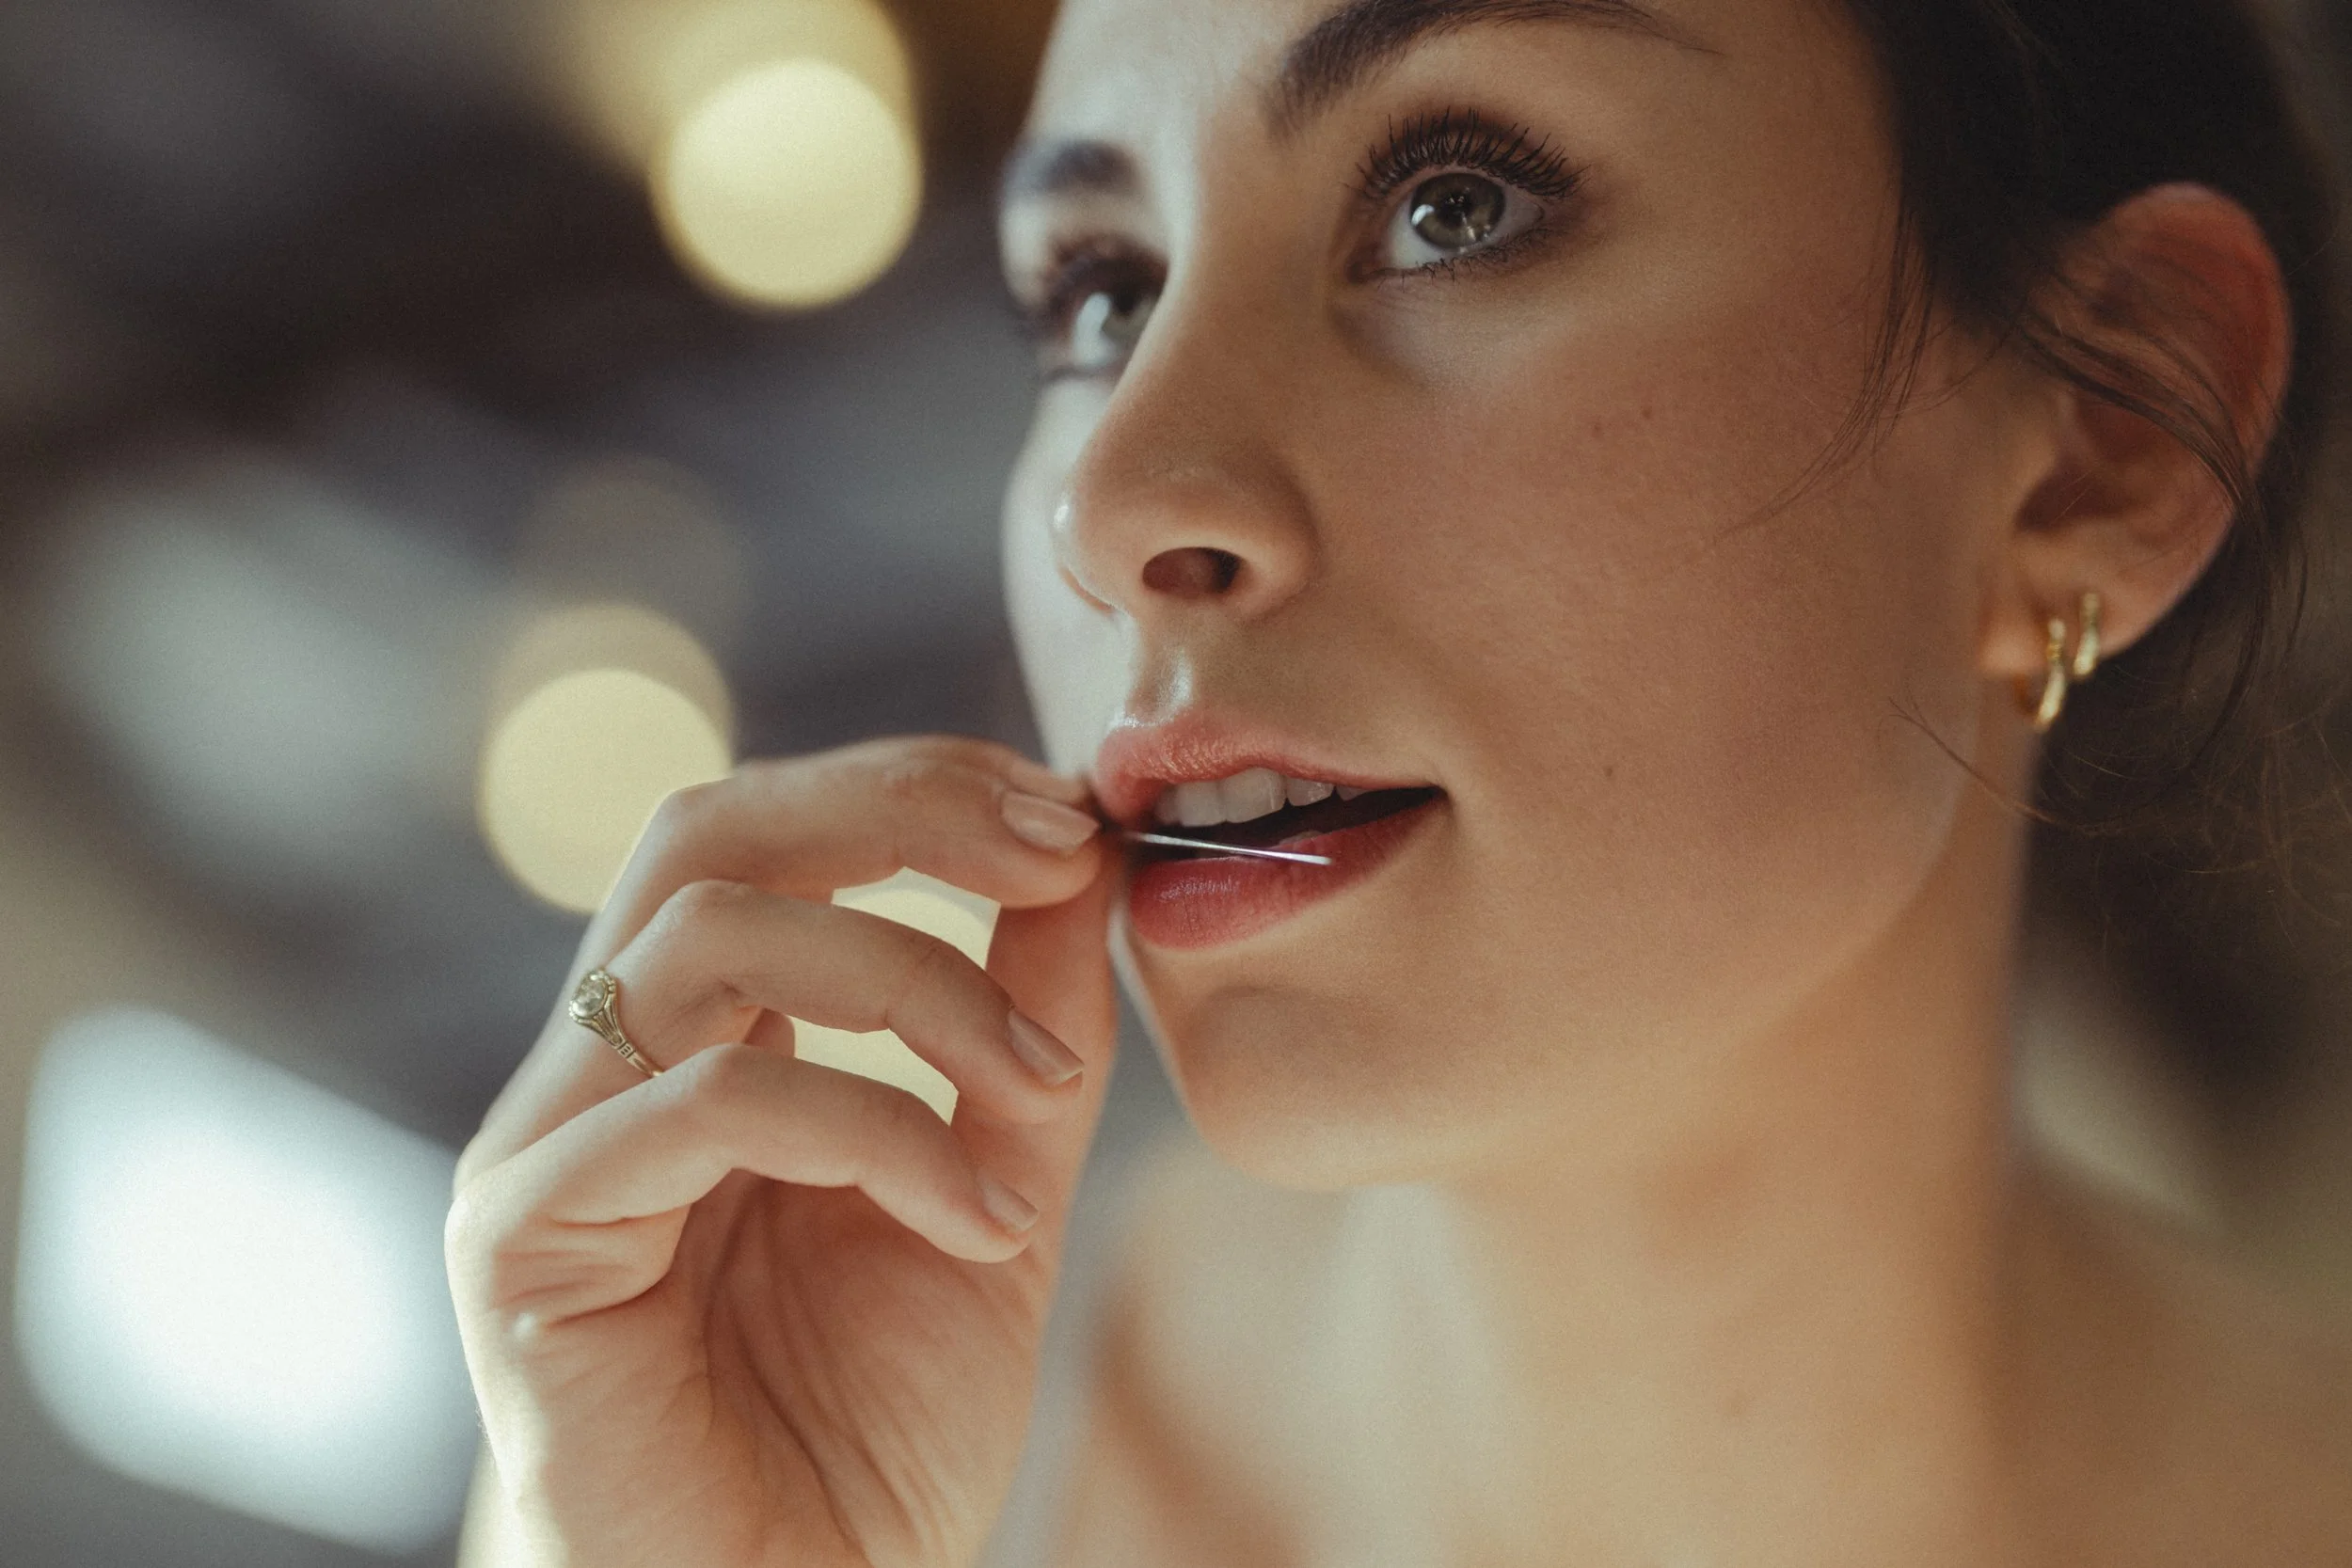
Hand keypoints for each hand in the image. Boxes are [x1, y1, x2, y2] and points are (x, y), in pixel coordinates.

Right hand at [445, 738, 1117, 1566]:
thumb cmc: (873, 1433)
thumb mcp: (993, 1191)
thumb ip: (1019, 1034)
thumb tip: (1079, 858)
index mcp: (697, 1046)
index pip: (770, 835)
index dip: (914, 790)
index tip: (1071, 816)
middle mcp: (604, 1073)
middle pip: (704, 832)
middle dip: (895, 805)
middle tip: (1052, 843)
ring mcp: (550, 1147)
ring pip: (704, 937)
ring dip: (914, 980)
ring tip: (1036, 1096)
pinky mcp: (525, 1240)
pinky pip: (707, 1100)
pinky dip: (876, 1131)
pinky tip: (977, 1225)